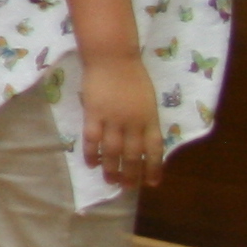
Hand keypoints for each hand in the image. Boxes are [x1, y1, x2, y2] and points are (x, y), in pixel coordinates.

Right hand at [81, 60, 163, 186]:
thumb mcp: (148, 99)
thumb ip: (145, 120)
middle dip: (131, 174)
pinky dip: (92, 153)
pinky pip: (93, 139)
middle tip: (127, 187)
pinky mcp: (94, 114)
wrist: (113, 58)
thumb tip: (141, 140)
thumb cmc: (132, 75)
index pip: (154, 149)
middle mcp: (134, 122)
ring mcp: (113, 119)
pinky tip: (91, 163)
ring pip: (113, 151)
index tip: (152, 183)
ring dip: (111, 168)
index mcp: (150, 118)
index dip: (154, 168)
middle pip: (133, 155)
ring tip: (110, 180)